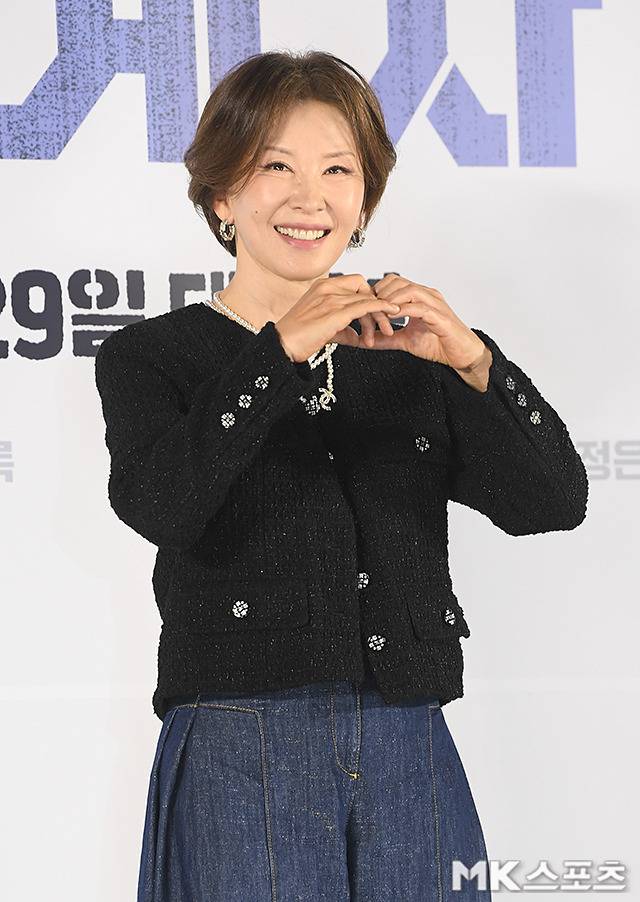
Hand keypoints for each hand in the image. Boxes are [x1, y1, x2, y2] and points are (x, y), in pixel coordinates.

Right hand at [274, 274, 400, 362]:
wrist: (283, 345)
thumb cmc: (298, 337)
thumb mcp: (323, 325)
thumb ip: (342, 327)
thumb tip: (356, 335)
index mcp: (322, 285)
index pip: (355, 283)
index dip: (369, 296)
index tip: (375, 312)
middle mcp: (327, 287)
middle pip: (364, 290)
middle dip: (378, 306)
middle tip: (385, 324)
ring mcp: (331, 298)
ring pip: (367, 299)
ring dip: (379, 316)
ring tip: (385, 333)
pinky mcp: (336, 312)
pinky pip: (365, 305)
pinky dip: (381, 308)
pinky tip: (390, 312)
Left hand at [333, 272, 487, 369]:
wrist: (462, 355)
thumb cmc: (439, 344)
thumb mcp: (405, 341)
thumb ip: (386, 338)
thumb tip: (364, 340)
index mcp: (418, 297)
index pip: (393, 281)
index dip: (377, 291)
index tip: (365, 305)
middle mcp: (427, 295)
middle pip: (397, 280)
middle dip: (380, 293)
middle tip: (369, 309)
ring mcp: (435, 303)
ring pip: (408, 289)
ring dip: (390, 300)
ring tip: (378, 312)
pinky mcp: (440, 316)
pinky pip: (419, 307)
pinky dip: (404, 311)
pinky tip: (392, 318)